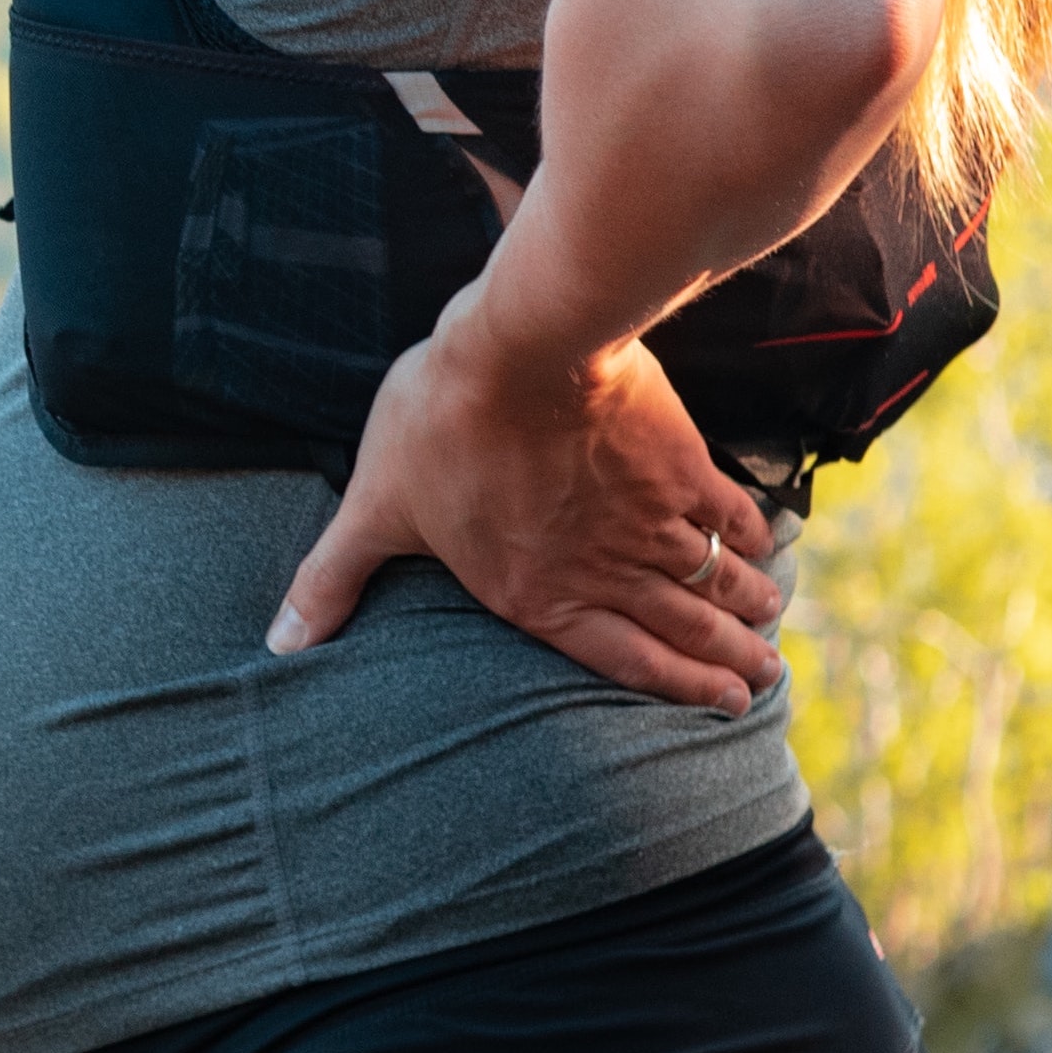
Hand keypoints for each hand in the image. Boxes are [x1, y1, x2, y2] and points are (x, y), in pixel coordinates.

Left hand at [264, 279, 789, 712]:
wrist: (522, 348)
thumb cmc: (441, 425)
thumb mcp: (375, 507)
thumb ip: (333, 581)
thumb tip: (278, 644)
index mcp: (537, 593)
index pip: (619, 657)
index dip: (675, 686)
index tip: (722, 705)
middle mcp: (606, 570)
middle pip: (682, 627)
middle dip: (727, 659)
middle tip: (766, 682)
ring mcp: (650, 519)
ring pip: (713, 577)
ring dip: (746, 605)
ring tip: (772, 624)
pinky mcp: (681, 464)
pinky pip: (728, 512)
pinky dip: (752, 535)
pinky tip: (768, 545)